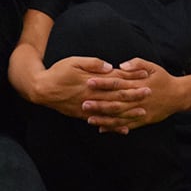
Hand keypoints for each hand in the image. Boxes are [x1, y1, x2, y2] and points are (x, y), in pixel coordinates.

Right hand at [33, 56, 150, 120]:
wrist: (41, 89)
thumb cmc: (57, 72)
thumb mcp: (74, 61)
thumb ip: (92, 64)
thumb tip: (110, 66)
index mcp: (91, 82)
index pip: (116, 79)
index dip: (131, 78)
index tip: (145, 76)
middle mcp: (92, 96)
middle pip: (117, 96)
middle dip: (134, 95)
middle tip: (150, 93)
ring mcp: (88, 108)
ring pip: (111, 112)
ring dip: (128, 112)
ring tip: (142, 112)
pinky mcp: (83, 115)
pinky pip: (102, 122)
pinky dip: (113, 126)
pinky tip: (124, 129)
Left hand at [85, 58, 179, 134]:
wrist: (179, 95)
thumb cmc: (163, 78)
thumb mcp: (152, 66)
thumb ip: (137, 64)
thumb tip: (121, 66)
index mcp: (139, 84)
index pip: (118, 83)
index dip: (103, 83)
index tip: (89, 82)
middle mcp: (139, 99)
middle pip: (116, 102)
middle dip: (99, 104)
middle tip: (84, 103)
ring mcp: (141, 111)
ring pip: (120, 117)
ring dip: (104, 118)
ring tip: (89, 118)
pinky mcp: (143, 120)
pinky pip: (127, 125)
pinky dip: (114, 128)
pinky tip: (102, 128)